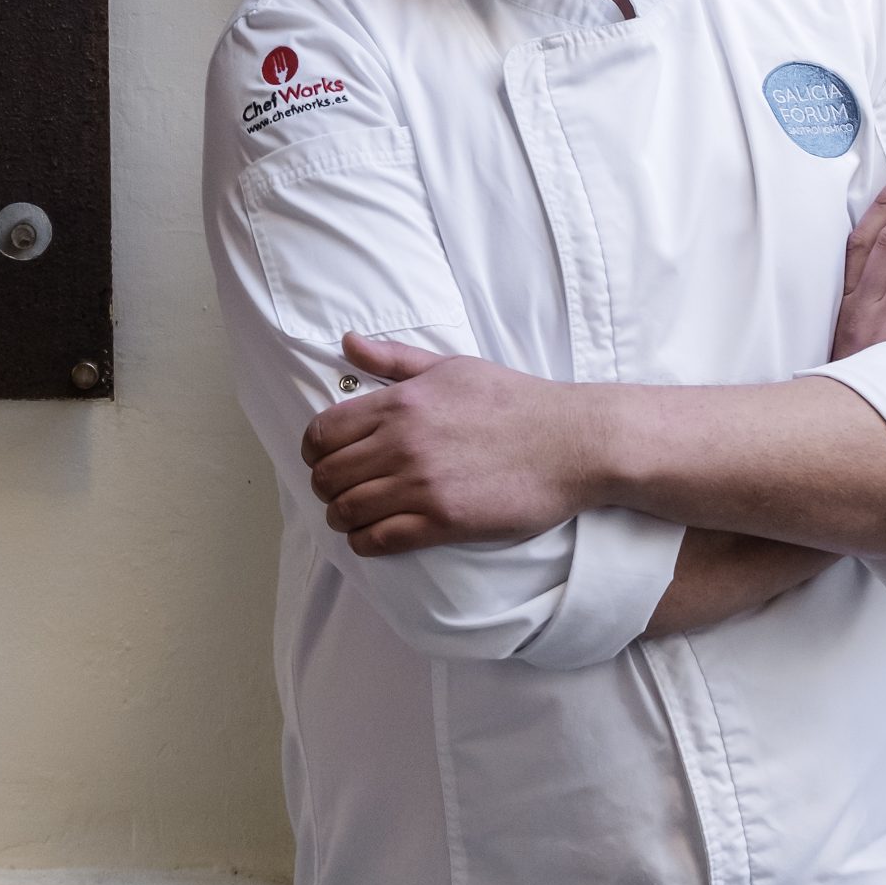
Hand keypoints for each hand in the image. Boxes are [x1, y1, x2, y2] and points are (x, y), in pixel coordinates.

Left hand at [301, 334, 594, 557]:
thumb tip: (348, 342)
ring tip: (353, 516)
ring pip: (346, 510)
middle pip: (328, 474)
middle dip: (325, 486)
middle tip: (339, 490)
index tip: (322, 458)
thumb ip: (394, 359)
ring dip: (341, 517)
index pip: (322, 431)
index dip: (313, 450)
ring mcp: (422, 484)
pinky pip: (379, 540)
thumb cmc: (514, 400)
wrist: (572, 441)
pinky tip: (372, 536)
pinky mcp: (444, 521)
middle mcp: (403, 443)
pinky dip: (364, 542)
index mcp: (400, 403)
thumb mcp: (451, 366)